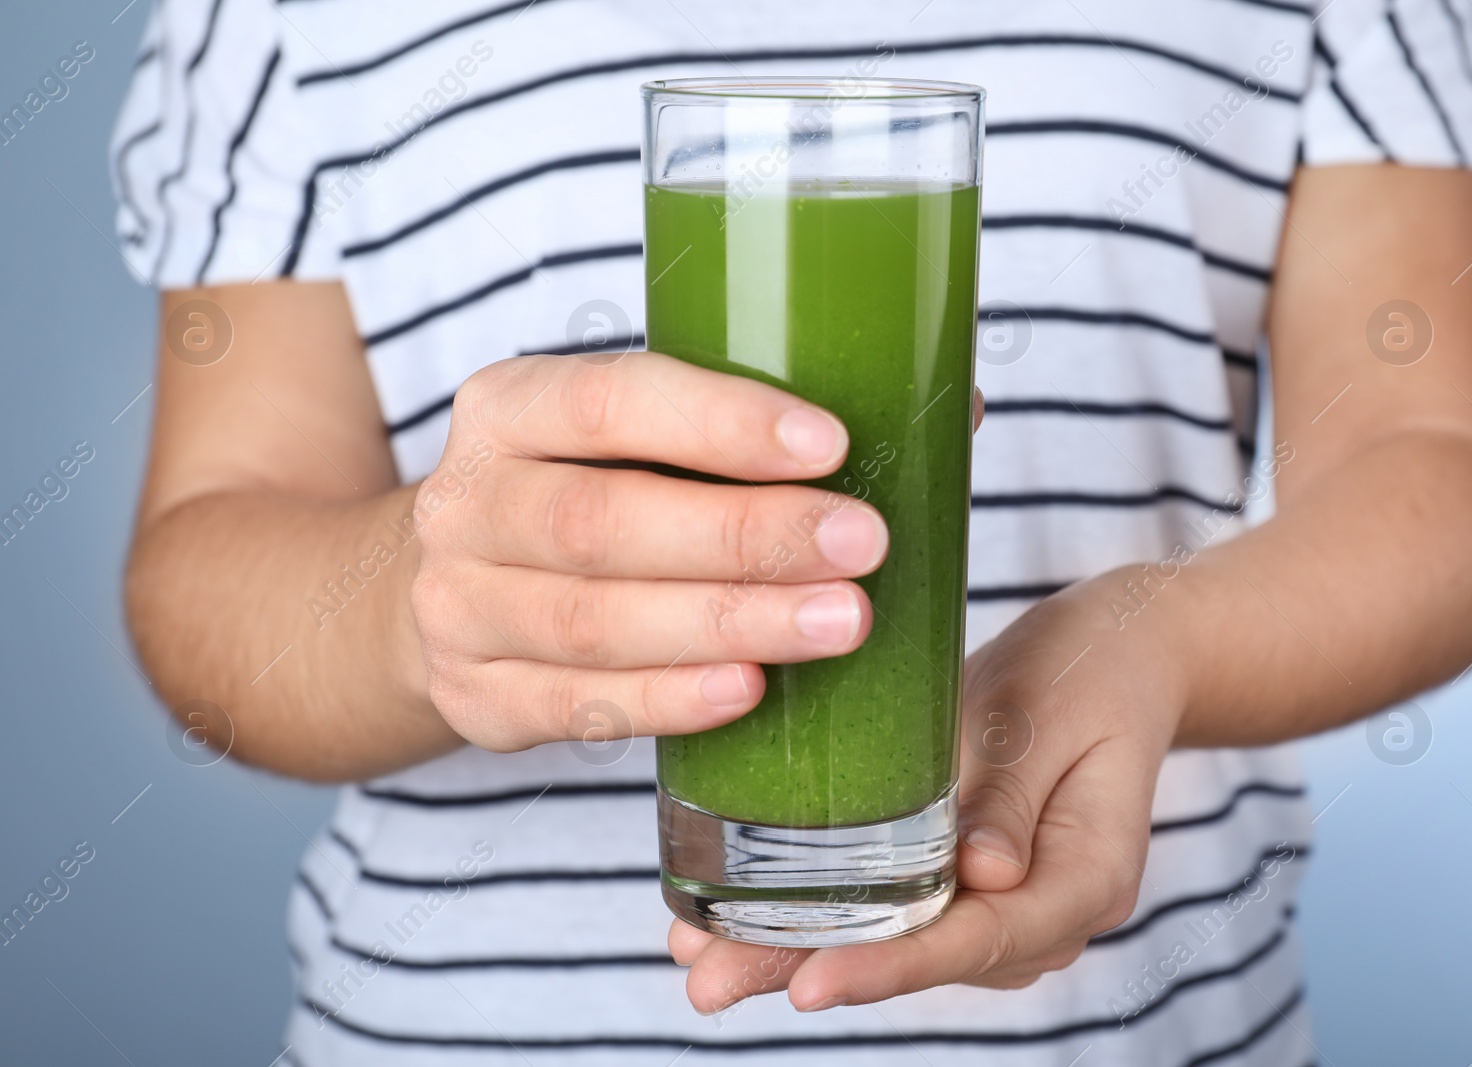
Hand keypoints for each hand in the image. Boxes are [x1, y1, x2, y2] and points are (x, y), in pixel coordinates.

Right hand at [409, 353, 888, 750]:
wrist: (463, 588)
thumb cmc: (591, 494)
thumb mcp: (635, 438)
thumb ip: (754, 424)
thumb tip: (955, 415)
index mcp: (507, 408)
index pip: (609, 401)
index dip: (720, 421)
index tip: (832, 443)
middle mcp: (465, 503)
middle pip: (601, 521)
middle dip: (743, 535)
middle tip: (861, 545)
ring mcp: (457, 608)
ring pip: (592, 622)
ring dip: (726, 621)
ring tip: (840, 622)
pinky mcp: (474, 696)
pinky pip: (573, 707)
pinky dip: (665, 701)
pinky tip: (748, 690)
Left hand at [668, 568, 1185, 1010]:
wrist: (1119, 652)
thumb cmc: (1088, 668)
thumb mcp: (1045, 713)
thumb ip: (1012, 796)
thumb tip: (983, 877)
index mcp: (1088, 878)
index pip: (981, 938)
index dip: (893, 965)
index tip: (810, 981)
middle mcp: (1050, 913)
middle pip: (929, 956)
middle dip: (815, 969)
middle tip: (709, 984)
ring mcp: (1012, 906)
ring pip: (906, 942)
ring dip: (806, 951)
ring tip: (704, 961)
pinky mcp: (973, 880)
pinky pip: (904, 909)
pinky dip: (832, 916)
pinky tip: (749, 922)